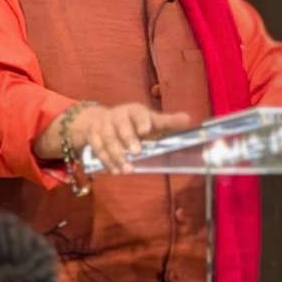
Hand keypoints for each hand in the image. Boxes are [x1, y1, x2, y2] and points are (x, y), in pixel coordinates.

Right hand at [70, 103, 190, 173]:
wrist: (101, 120)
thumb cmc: (133, 122)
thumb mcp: (150, 120)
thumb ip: (167, 122)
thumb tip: (187, 119)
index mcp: (134, 110)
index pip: (137, 113)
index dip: (141, 121)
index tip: (146, 131)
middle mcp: (117, 116)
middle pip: (121, 126)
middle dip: (128, 138)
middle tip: (137, 152)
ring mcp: (103, 126)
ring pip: (108, 139)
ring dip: (117, 155)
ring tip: (128, 169)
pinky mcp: (93, 136)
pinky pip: (98, 149)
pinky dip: (106, 161)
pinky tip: (115, 171)